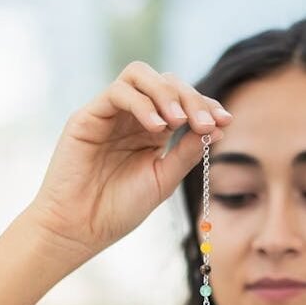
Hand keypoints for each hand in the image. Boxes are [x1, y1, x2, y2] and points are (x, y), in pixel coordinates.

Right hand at [28, 60, 232, 263]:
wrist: (80, 229)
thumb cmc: (118, 210)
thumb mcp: (162, 180)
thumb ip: (186, 153)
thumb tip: (218, 129)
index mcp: (151, 133)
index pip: (182, 103)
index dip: (205, 105)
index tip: (225, 121)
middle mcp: (131, 118)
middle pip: (165, 82)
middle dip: (191, 98)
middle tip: (205, 122)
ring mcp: (110, 114)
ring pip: (140, 75)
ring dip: (166, 93)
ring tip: (179, 121)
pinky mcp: (88, 116)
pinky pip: (118, 92)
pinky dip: (141, 103)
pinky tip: (157, 128)